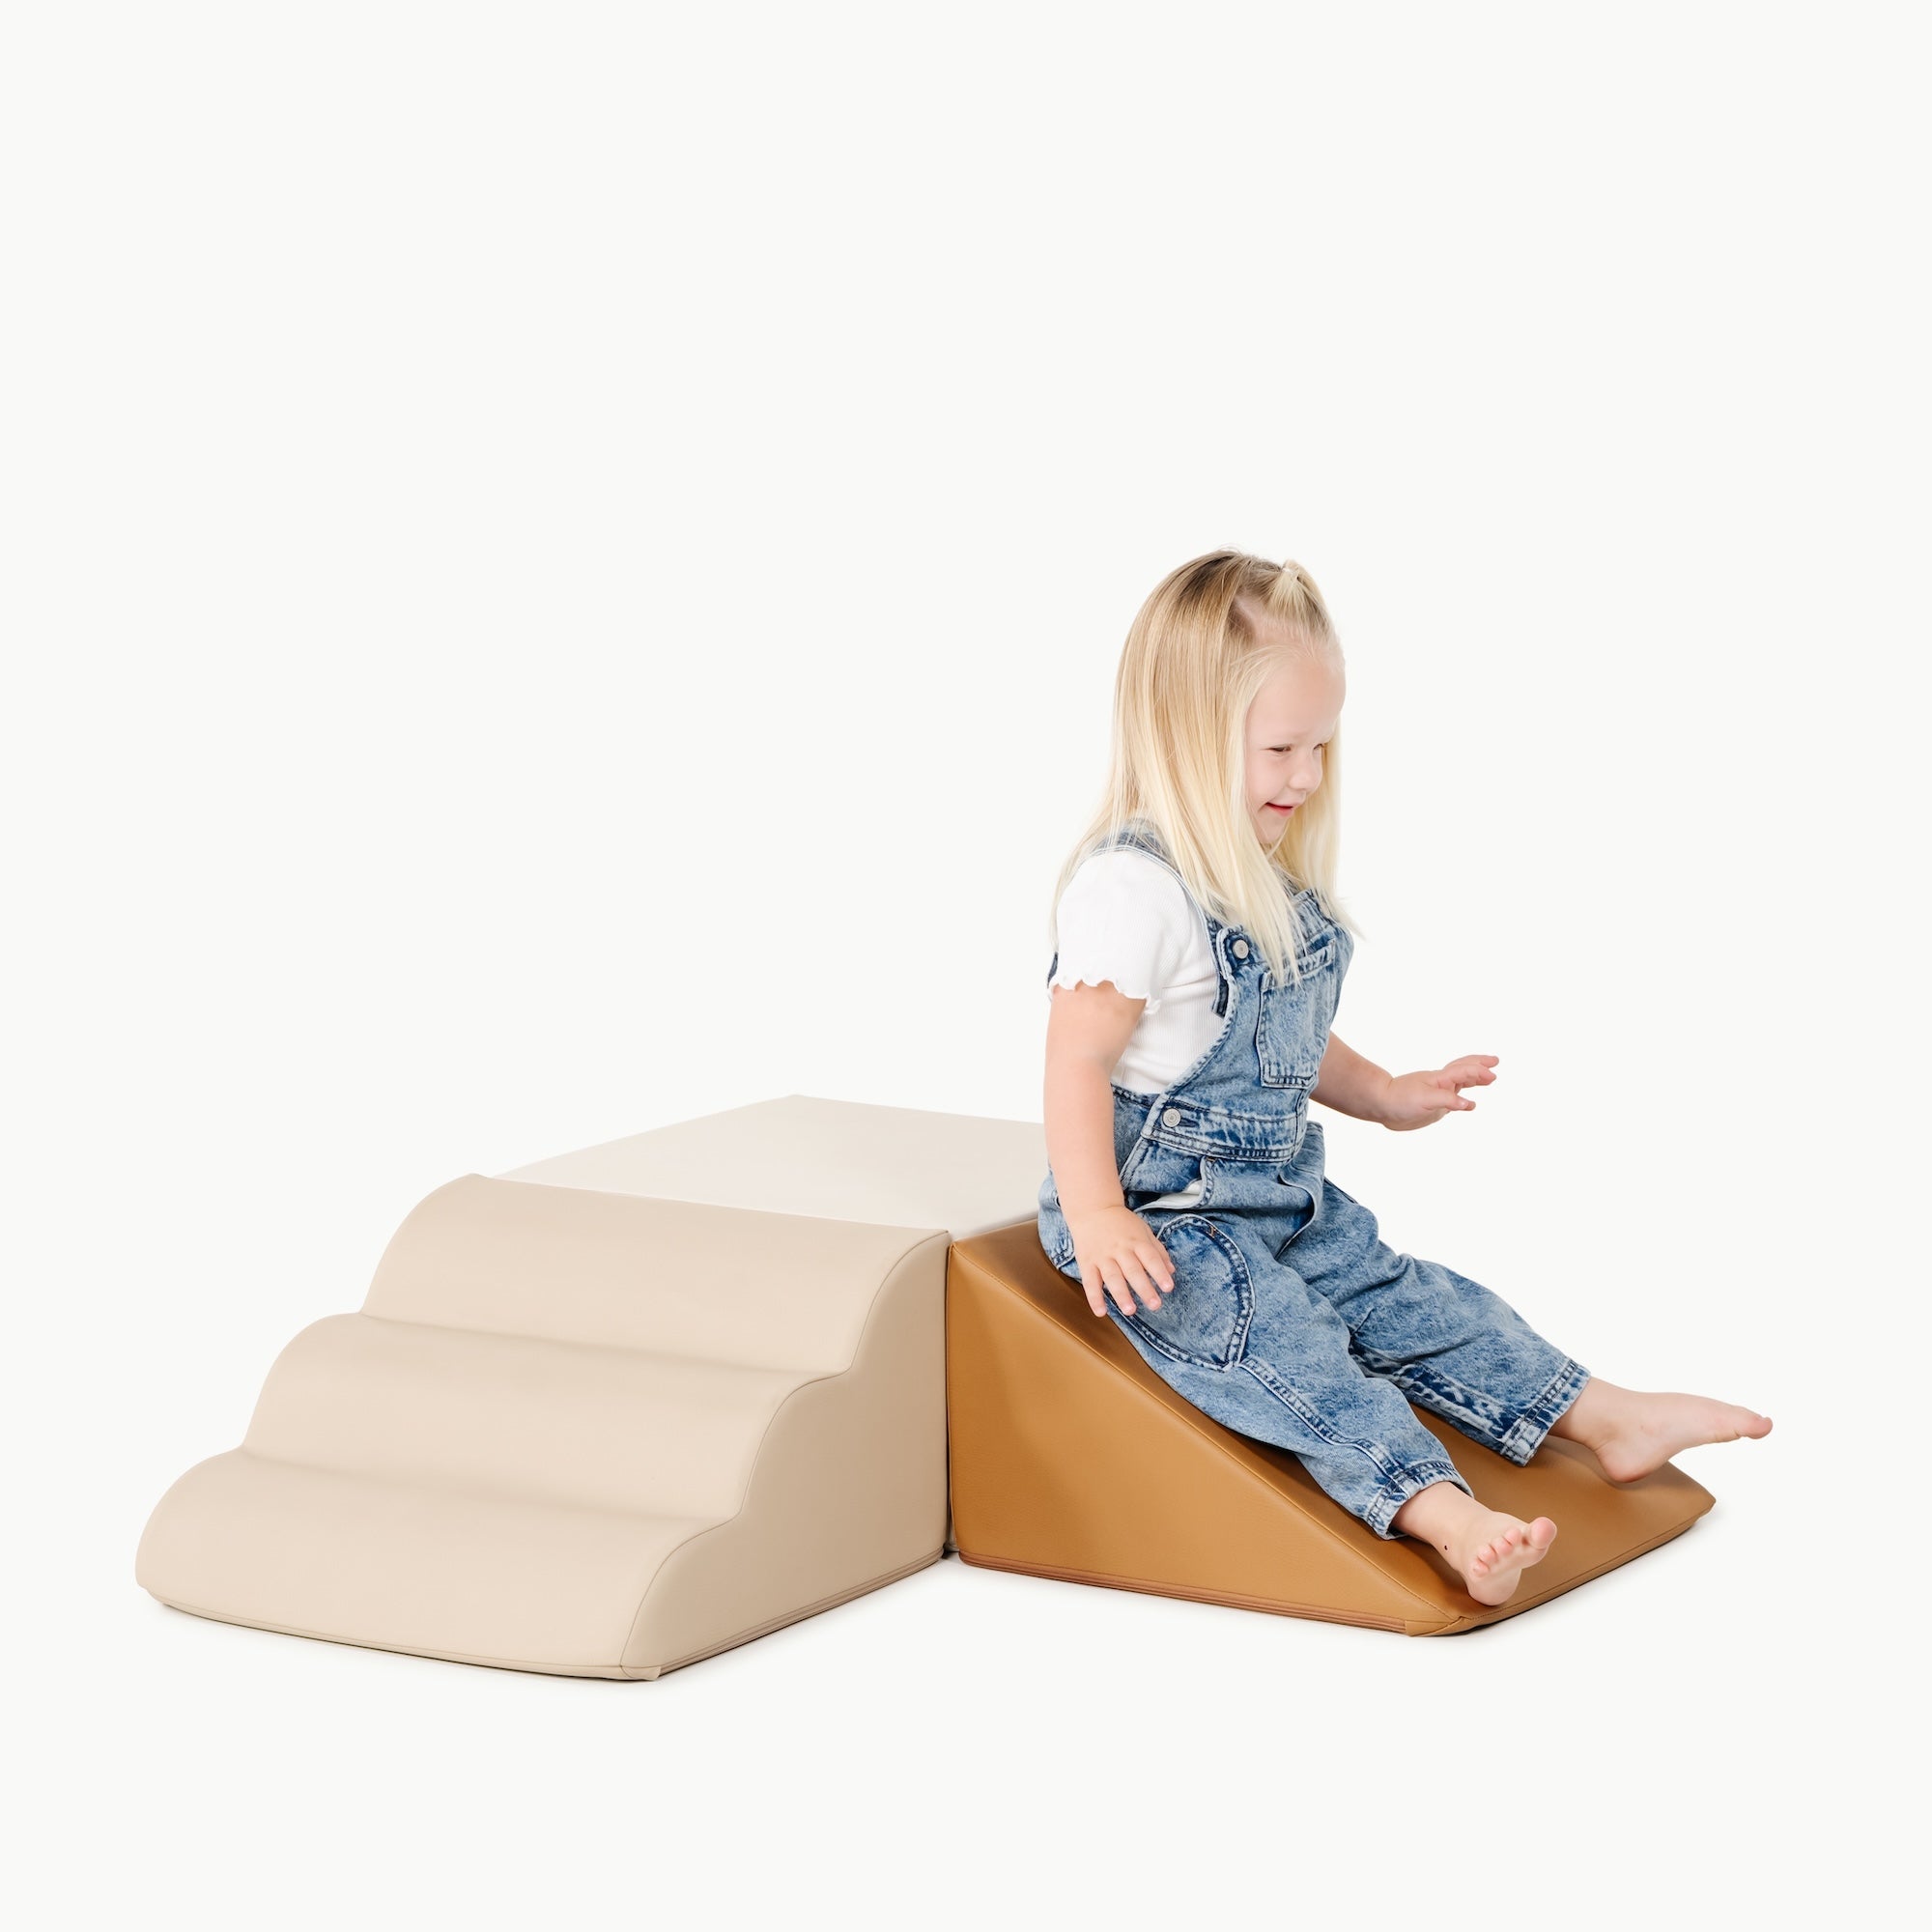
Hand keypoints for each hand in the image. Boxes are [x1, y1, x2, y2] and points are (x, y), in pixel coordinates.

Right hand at [1064, 1205, 1175, 1318]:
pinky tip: (1101, 1312)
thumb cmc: (1121, 1223)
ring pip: (1112, 1277)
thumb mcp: (1143, 1231)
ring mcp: (1102, 1256)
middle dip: (1144, 1288)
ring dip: (1121, 1294)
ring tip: (1130, 1311)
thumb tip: (1171, 1271)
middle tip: (1155, 1305)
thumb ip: (1157, 1251)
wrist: (1092, 1209)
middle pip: (1133, 1270)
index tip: (1168, 1288)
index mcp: (1136, 1241)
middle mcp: (1120, 1249)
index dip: (1159, 1273)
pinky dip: (1094, 1298)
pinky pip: (1090, 1282)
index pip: (1150, 1258)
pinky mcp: (1087, 1263)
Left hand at [1379, 1054, 1497, 1130]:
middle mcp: (1440, 1083)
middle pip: (1463, 1068)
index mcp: (1439, 1078)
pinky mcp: (1434, 1104)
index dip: (1479, 1071)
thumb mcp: (1425, 1100)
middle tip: (1495, 1061)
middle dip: (1480, 1064)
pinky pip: (1454, 1096)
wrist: (1381, 1105)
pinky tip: (1468, 1103)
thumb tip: (1470, 1104)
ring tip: (1488, 1078)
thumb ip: (1448, 1101)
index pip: (1464, 1070)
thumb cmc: (1399, 1099)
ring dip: (1474, 1077)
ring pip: (1460, 1080)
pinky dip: (1464, 1097)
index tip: (1492, 1075)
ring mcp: (1437, 1092)